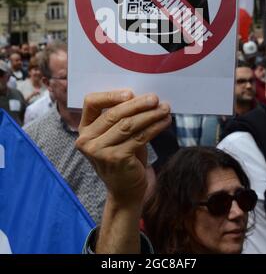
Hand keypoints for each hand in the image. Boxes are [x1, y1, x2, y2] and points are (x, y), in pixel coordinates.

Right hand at [75, 90, 170, 207]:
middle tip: (155, 98)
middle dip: (137, 104)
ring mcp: (100, 151)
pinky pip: (139, 137)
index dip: (110, 95)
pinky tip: (165, 122)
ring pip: (128, 125)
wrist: (125, 190)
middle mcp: (87, 140)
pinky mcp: (116, 159)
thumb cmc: (123, 155)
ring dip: (150, 115)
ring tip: (164, 108)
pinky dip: (155, 127)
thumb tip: (144, 96)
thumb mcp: (116, 135)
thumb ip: (121, 116)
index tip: (130, 92)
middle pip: (113, 113)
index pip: (91, 102)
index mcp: (84, 128)